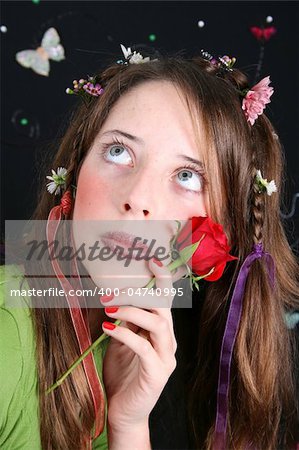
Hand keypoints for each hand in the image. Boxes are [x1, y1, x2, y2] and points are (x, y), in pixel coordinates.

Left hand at [100, 258, 177, 432]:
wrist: (125, 410)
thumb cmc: (124, 374)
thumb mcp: (123, 341)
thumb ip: (126, 321)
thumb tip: (116, 295)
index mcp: (161, 331)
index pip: (165, 301)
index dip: (161, 280)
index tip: (151, 260)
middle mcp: (168, 340)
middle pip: (164, 307)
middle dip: (141, 293)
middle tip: (113, 289)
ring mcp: (165, 356)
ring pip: (158, 323)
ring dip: (132, 311)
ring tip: (109, 307)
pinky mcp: (157, 372)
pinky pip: (144, 347)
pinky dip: (125, 334)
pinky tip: (108, 328)